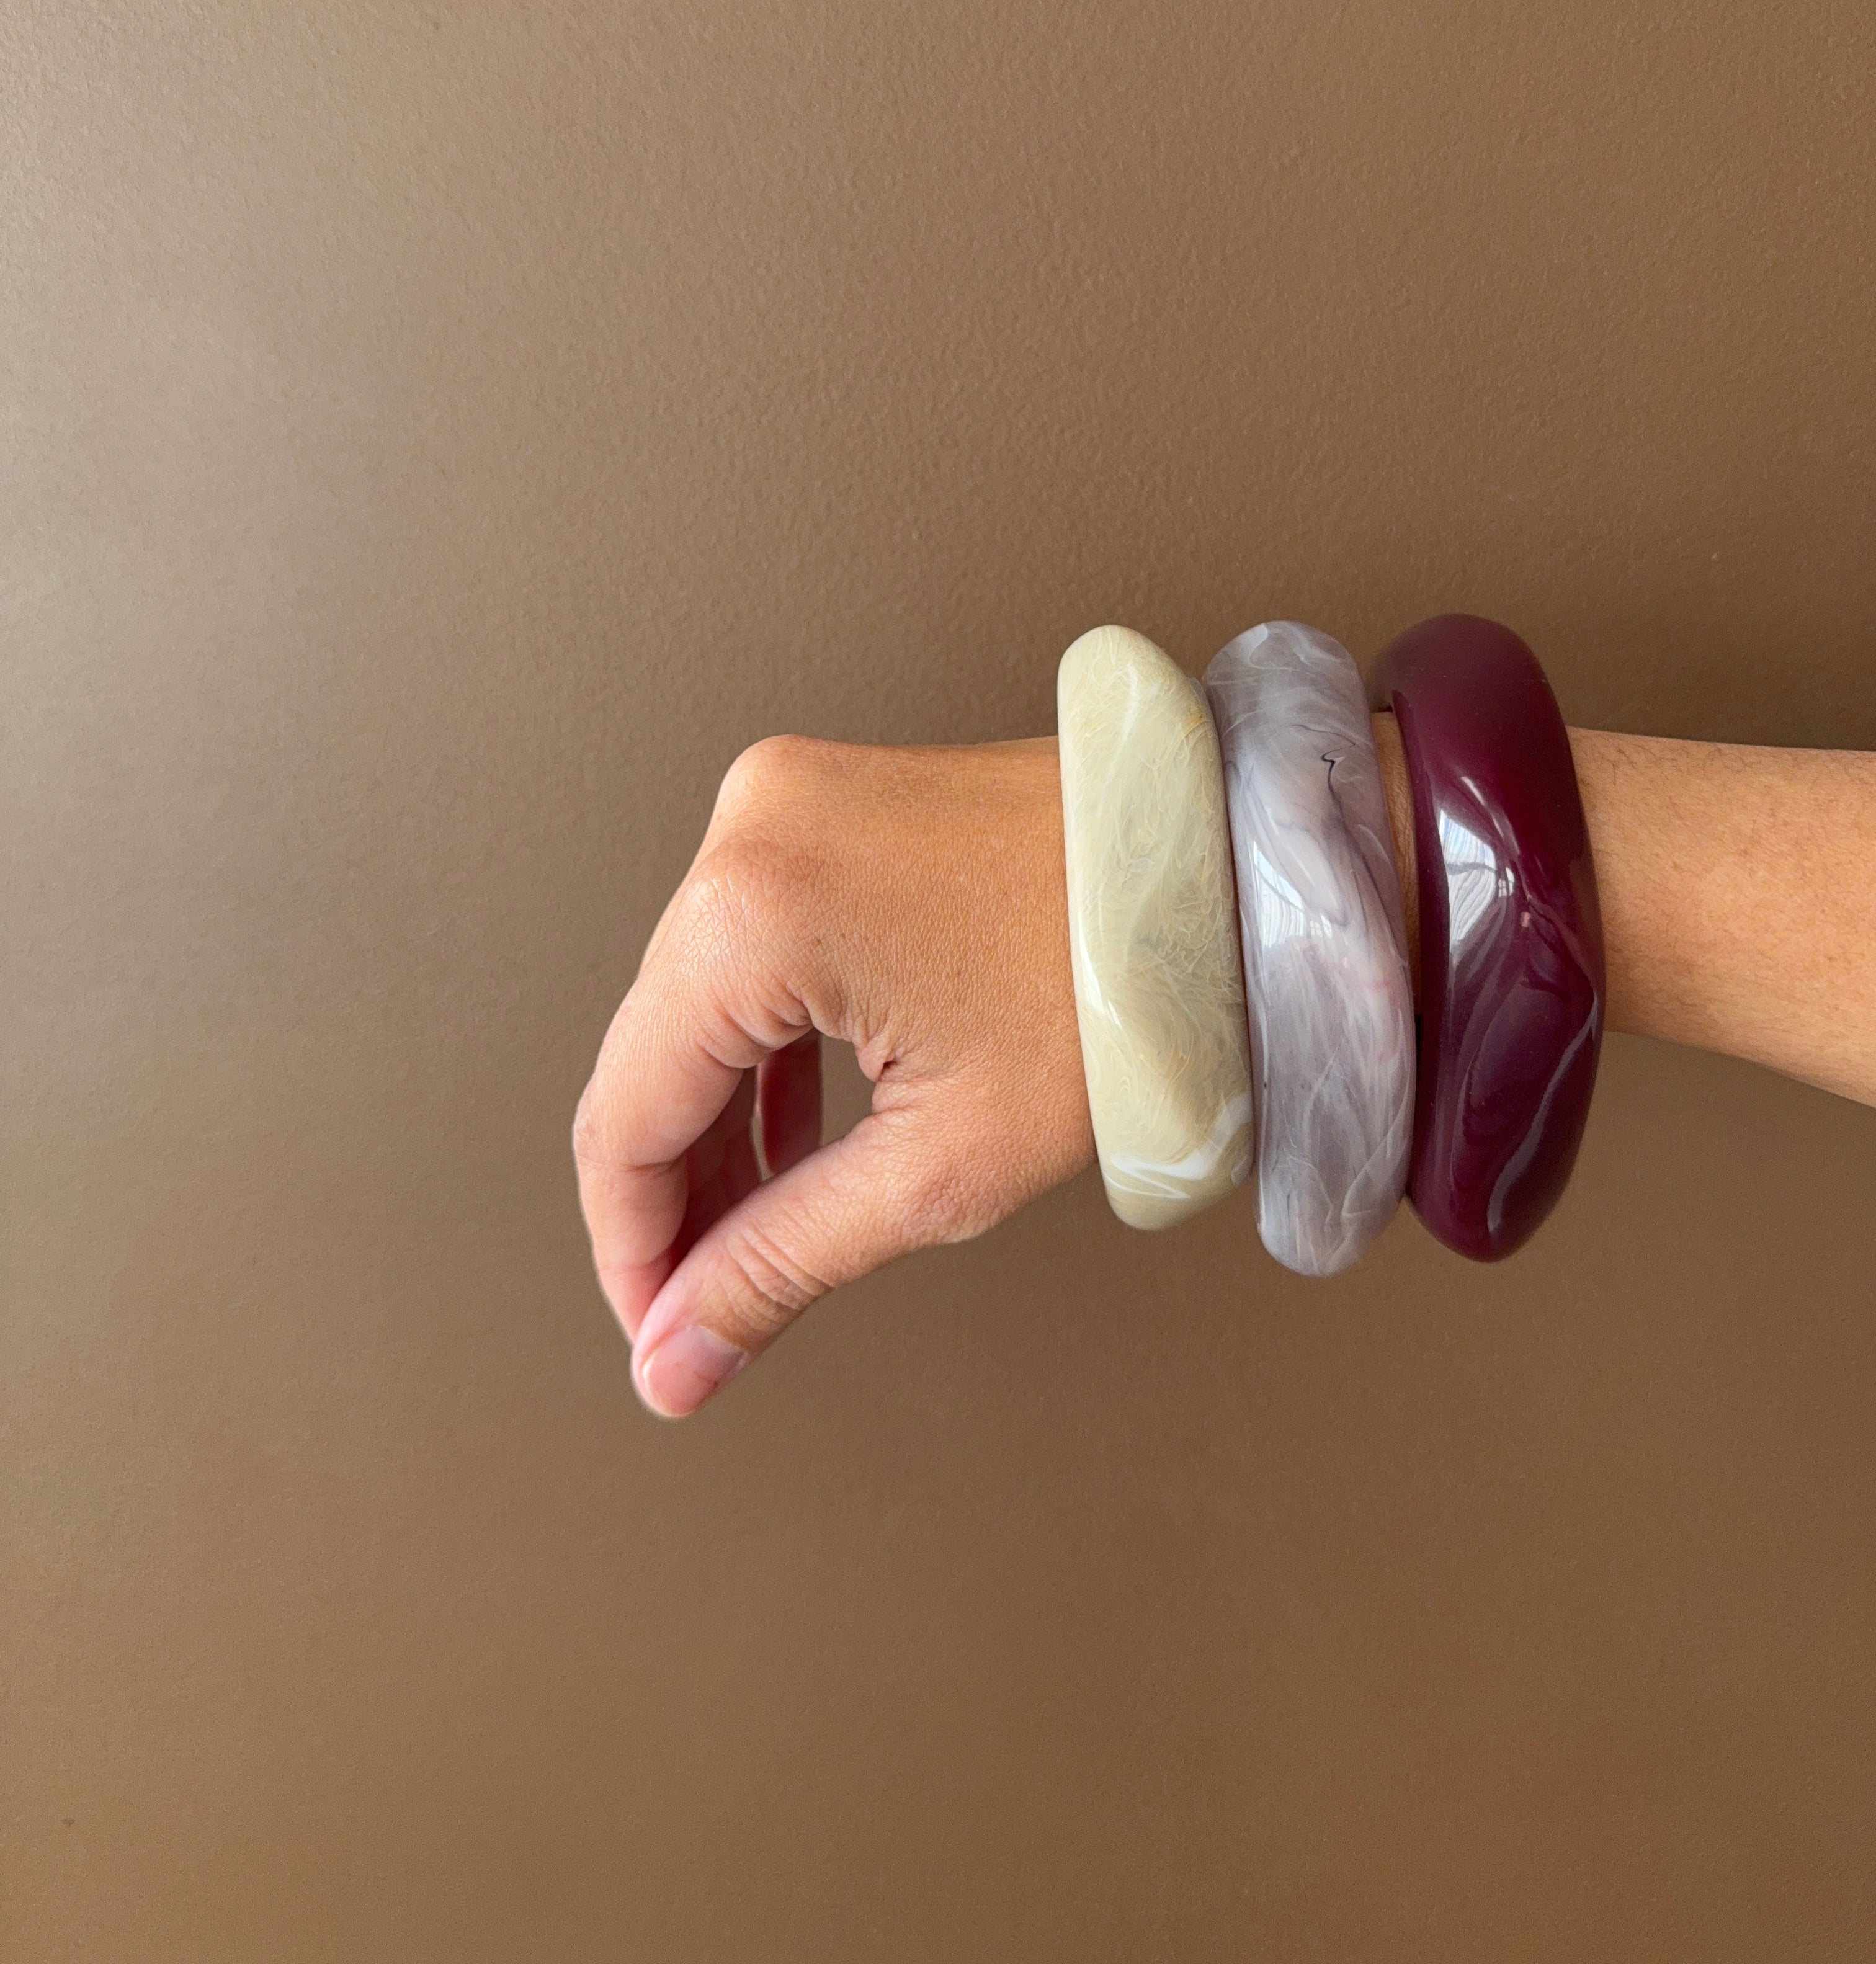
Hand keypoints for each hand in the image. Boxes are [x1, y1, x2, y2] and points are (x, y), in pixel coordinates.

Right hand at [572, 733, 1094, 1415]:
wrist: (1233, 872)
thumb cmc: (1126, 990)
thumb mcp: (944, 1162)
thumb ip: (782, 1262)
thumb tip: (677, 1355)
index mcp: (755, 909)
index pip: (625, 1115)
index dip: (629, 1250)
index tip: (659, 1338)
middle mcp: (748, 832)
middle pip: (651, 1057)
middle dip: (675, 1197)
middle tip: (705, 1315)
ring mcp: (783, 806)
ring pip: (694, 1007)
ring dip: (717, 1131)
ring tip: (750, 1243)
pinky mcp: (824, 810)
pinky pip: (749, 949)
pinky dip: (761, 1051)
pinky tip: (787, 1145)